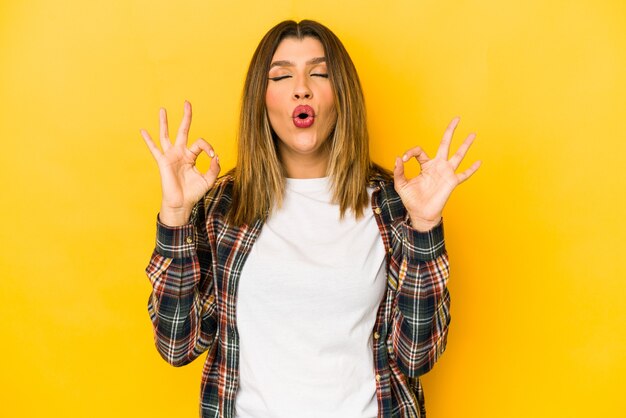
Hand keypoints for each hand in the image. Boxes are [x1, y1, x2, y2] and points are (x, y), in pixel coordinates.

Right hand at [140, 101, 219, 225]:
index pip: (200, 143)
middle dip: (186, 117)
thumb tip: (216, 156)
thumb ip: (214, 168)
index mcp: (191, 156)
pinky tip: (143, 131)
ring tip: (163, 109)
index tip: (213, 156)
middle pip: (183, 131)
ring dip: (165, 122)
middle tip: (187, 103)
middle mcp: (180, 153)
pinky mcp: (163, 162)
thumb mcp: (208, 180)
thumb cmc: (194, 192)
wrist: (181, 203)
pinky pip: (154, 149)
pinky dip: (148, 140)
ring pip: (166, 136)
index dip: (208, 147)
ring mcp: (170, 156)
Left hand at [393, 117, 480, 231]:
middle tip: (457, 119)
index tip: (404, 159)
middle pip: (445, 144)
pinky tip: (479, 162)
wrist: (420, 214)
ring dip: (465, 145)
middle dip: (450, 131)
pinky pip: (464, 174)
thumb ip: (399, 172)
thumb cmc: (411, 200)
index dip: (411, 152)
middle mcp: (437, 166)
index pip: (420, 151)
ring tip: (473, 134)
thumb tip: (398, 158)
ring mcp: (446, 173)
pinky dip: (472, 169)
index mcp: (425, 165)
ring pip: (458, 155)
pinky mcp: (452, 182)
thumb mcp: (401, 185)